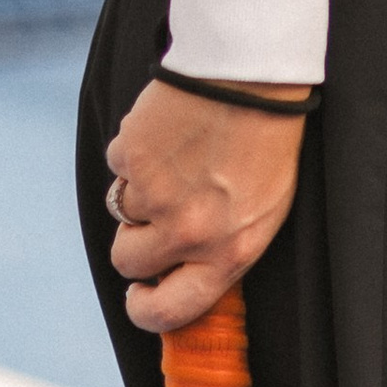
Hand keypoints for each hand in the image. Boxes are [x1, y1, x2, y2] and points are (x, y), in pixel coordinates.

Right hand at [105, 79, 305, 335]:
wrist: (254, 74)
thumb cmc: (268, 140)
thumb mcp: (264, 210)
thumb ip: (224, 248)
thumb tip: (183, 275)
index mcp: (229, 253)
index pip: (170, 312)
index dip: (144, 310)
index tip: (140, 296)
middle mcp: (189, 234)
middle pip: (128, 261)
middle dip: (134, 239)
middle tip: (157, 210)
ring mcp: (156, 196)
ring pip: (122, 211)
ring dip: (139, 188)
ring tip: (178, 156)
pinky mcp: (132, 158)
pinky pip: (118, 166)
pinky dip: (136, 151)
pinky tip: (170, 130)